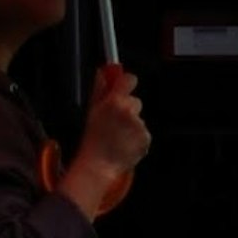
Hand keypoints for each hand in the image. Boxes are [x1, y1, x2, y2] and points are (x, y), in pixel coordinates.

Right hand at [58, 64, 147, 220]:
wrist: (99, 165)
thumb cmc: (92, 139)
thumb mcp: (92, 111)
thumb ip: (99, 89)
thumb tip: (103, 72)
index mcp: (114, 101)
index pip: (129, 79)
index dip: (127, 82)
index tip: (123, 87)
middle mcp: (129, 111)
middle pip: (135, 101)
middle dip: (128, 109)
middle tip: (115, 122)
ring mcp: (139, 125)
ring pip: (139, 118)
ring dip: (132, 125)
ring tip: (119, 136)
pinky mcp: (146, 138)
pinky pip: (144, 132)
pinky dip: (137, 137)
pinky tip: (125, 144)